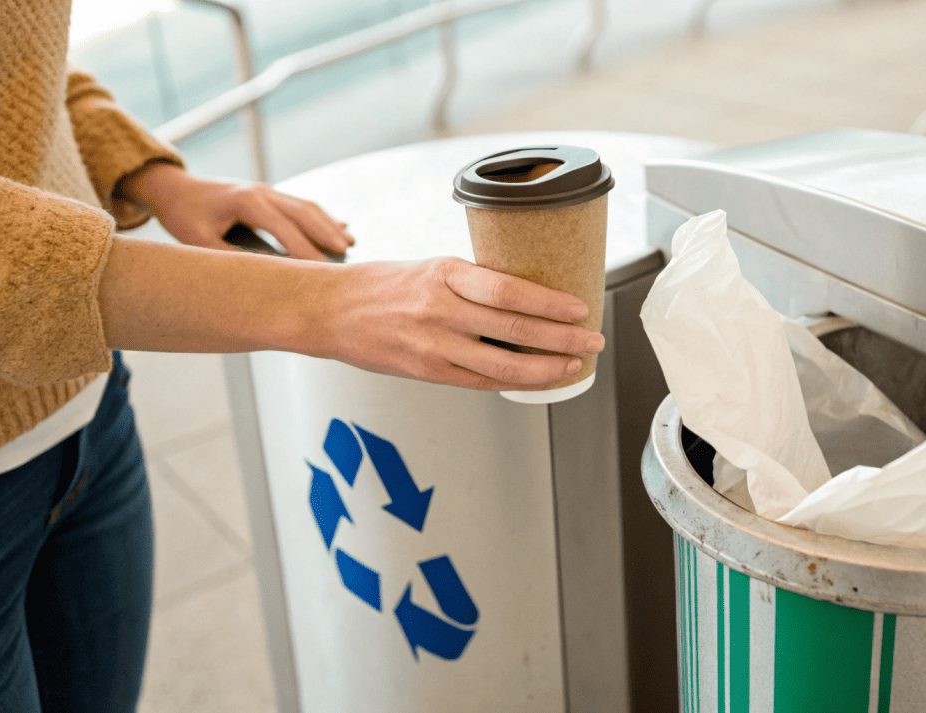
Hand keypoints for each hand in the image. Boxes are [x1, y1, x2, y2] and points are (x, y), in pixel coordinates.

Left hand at [116, 162, 353, 260]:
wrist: (174, 188)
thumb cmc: (183, 214)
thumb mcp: (198, 241)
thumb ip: (228, 257)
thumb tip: (257, 275)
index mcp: (245, 200)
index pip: (283, 226)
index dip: (304, 248)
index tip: (321, 267)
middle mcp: (260, 191)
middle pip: (303, 211)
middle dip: (326, 232)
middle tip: (347, 252)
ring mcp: (266, 190)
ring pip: (306, 206)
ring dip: (328, 223)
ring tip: (349, 242)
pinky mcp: (268, 194)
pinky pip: (300, 205)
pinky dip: (321, 217)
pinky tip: (339, 226)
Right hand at [320, 257, 604, 389]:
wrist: (331, 311)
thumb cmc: (384, 285)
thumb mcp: (432, 267)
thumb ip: (474, 282)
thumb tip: (527, 295)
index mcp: (445, 274)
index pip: (509, 289)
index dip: (550, 302)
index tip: (579, 307)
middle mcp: (441, 310)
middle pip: (515, 328)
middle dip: (563, 337)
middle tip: (594, 339)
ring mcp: (433, 345)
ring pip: (503, 364)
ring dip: (547, 367)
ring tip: (575, 363)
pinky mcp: (427, 372)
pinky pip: (481, 382)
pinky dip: (515, 382)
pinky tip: (538, 378)